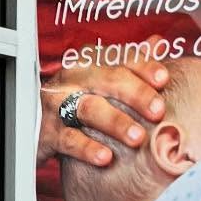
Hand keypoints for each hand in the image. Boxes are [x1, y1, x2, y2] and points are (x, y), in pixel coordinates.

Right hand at [38, 61, 168, 168]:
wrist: (36, 122)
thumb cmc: (76, 98)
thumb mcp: (101, 78)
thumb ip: (129, 63)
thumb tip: (159, 43)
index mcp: (89, 61)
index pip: (120, 58)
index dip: (143, 66)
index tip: (164, 78)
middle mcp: (73, 78)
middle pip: (108, 79)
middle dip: (136, 94)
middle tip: (158, 111)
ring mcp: (58, 104)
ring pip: (90, 108)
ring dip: (116, 122)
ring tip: (138, 137)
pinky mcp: (48, 132)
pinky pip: (69, 139)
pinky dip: (87, 148)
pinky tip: (105, 157)